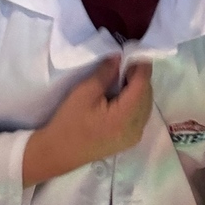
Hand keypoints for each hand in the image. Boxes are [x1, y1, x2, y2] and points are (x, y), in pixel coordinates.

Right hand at [23, 57, 152, 185]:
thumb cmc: (69, 122)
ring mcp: (134, 136)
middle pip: (147, 94)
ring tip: (122, 76)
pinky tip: (122, 93)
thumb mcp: (84, 92)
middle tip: (125, 62)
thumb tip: (119, 56)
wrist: (58, 153)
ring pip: (146, 103)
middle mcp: (136, 128)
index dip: (140, 65)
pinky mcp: (130, 140)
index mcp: (124, 117)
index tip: (132, 51)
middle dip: (139, 76)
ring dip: (138, 87)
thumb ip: (105, 73)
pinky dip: (136, 100)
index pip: (142, 85)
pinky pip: (141, 114)